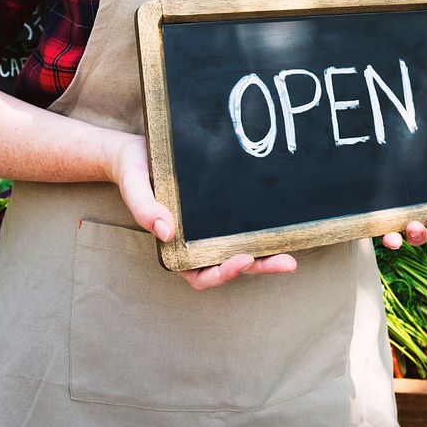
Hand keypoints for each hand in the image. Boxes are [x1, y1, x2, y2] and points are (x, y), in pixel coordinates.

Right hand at [108, 134, 296, 291]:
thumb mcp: (135, 187)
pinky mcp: (224, 211)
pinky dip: (263, 231)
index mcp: (175, 247)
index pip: (200, 274)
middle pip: (230, 265)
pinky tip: (284, 226)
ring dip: (267, 255)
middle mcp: (196, 242)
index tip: (243, 259)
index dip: (223, 273)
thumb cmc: (134, 172)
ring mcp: (211, 228)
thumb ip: (146, 209)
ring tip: (292, 254)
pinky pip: (244, 226)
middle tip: (287, 262)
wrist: (137, 152)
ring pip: (243, 250)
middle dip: (260, 267)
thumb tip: (166, 232)